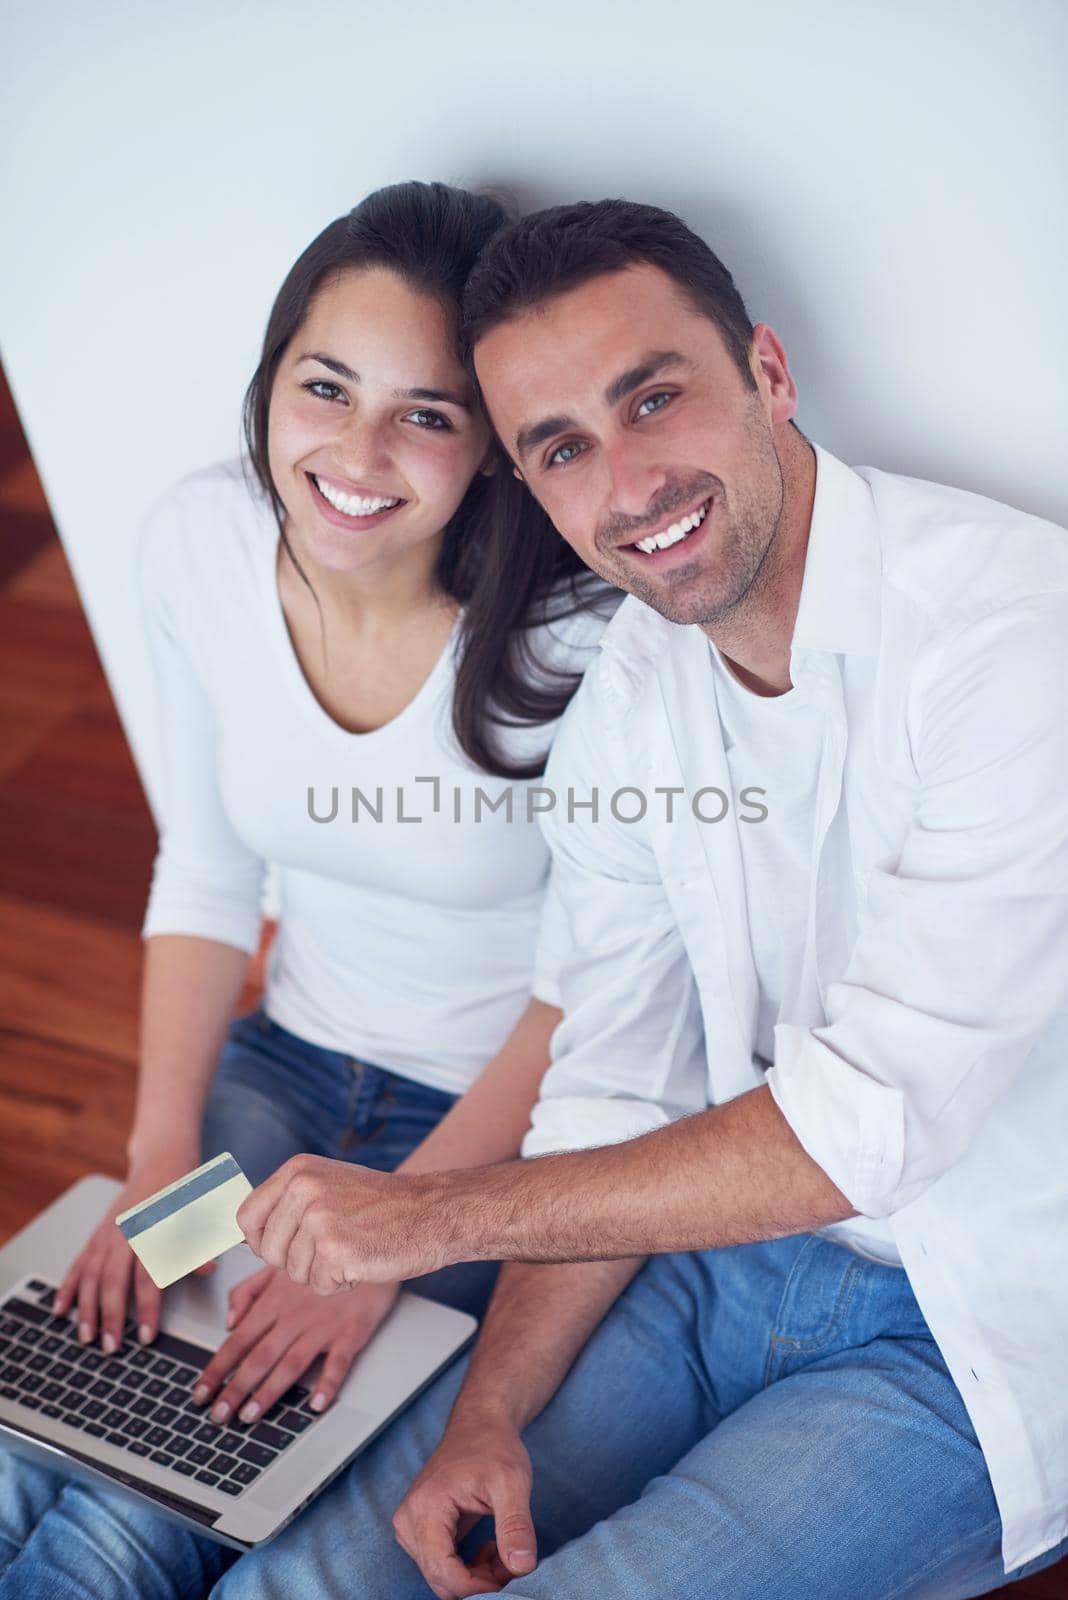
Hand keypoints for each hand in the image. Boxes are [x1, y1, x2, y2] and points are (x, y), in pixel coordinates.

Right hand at [55, 1155, 214, 1351]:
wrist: (163, 1161)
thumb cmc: (186, 1195)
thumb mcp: (201, 1216)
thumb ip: (201, 1245)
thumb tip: (208, 1270)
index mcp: (153, 1230)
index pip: (148, 1277)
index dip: (147, 1308)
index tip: (146, 1336)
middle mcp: (127, 1233)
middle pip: (114, 1280)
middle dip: (111, 1316)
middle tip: (111, 1347)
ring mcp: (108, 1233)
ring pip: (92, 1275)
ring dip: (86, 1308)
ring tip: (85, 1337)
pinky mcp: (97, 1234)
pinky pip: (79, 1263)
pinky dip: (68, 1287)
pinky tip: (60, 1309)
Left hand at [191, 1265, 398, 1423]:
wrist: (366, 1245)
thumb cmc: (322, 1258)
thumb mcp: (278, 1265)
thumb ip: (248, 1291)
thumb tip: (229, 1321)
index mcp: (274, 1302)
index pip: (238, 1340)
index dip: (217, 1368)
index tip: (200, 1392)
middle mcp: (294, 1316)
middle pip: (259, 1357)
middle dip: (234, 1389)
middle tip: (218, 1415)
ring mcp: (323, 1325)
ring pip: (291, 1363)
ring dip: (269, 1392)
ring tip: (250, 1416)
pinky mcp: (351, 1331)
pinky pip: (338, 1362)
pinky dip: (328, 1384)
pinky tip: (316, 1405)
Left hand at [238, 1154, 452, 1293]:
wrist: (431, 1213)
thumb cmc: (383, 1205)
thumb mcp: (328, 1185)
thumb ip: (288, 1203)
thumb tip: (247, 1234)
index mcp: (298, 1171)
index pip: (247, 1216)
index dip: (261, 1240)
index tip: (282, 1245)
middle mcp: (303, 1189)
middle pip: (269, 1251)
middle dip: (296, 1261)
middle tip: (333, 1246)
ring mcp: (318, 1220)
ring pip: (293, 1272)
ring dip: (322, 1272)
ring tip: (353, 1248)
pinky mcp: (335, 1251)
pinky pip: (319, 1286)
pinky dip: (341, 1284)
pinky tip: (363, 1261)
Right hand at [392, 1409, 537, 1599]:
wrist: (480, 1424)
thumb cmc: (493, 1446)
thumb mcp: (512, 1482)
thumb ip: (516, 1526)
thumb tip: (522, 1566)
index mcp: (425, 1509)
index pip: (443, 1572)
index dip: (478, 1587)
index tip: (509, 1577)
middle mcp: (408, 1521)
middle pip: (440, 1579)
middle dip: (479, 1582)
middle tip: (510, 1561)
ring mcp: (411, 1527)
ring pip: (441, 1577)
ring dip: (475, 1576)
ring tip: (502, 1549)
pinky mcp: (420, 1530)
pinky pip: (441, 1566)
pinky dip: (468, 1568)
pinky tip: (490, 1548)